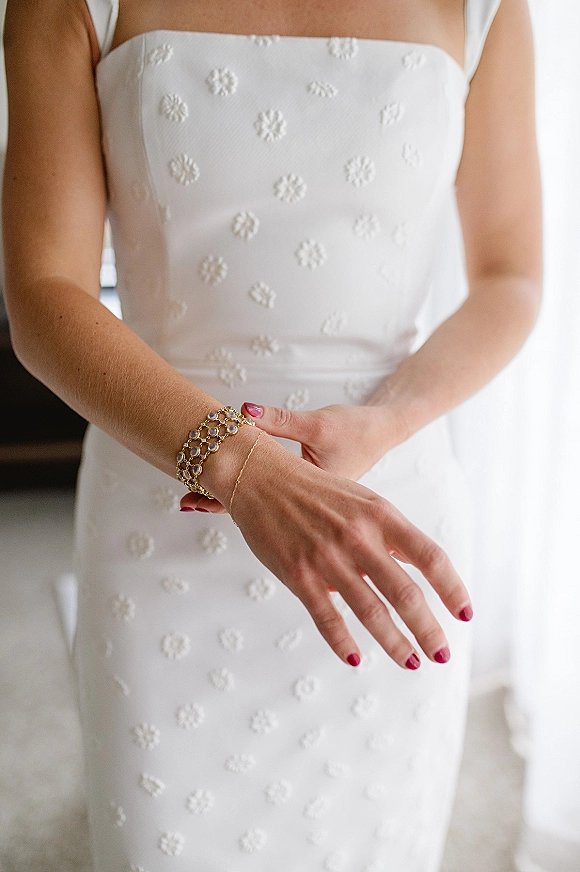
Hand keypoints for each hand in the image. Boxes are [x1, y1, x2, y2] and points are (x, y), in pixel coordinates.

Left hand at [179, 401, 402, 512]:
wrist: (382, 432)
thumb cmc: (354, 428)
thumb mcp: (317, 423)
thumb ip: (278, 421)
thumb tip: (242, 412)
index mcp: (310, 499)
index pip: (257, 501)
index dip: (222, 497)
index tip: (191, 497)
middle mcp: (306, 509)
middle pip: (253, 506)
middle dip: (219, 499)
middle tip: (184, 500)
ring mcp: (304, 502)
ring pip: (260, 502)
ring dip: (229, 495)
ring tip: (192, 497)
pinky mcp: (302, 492)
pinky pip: (270, 493)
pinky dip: (247, 487)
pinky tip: (223, 483)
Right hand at [180, 430, 472, 670]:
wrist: (260, 475)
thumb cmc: (315, 490)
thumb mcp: (362, 500)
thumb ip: (389, 534)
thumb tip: (417, 568)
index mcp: (381, 514)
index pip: (430, 556)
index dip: (452, 588)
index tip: (465, 614)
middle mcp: (358, 536)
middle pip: (405, 593)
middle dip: (429, 630)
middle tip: (442, 654)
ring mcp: (327, 557)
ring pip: (371, 611)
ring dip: (395, 644)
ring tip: (411, 662)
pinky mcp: (298, 574)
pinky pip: (326, 617)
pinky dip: (343, 642)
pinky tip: (355, 659)